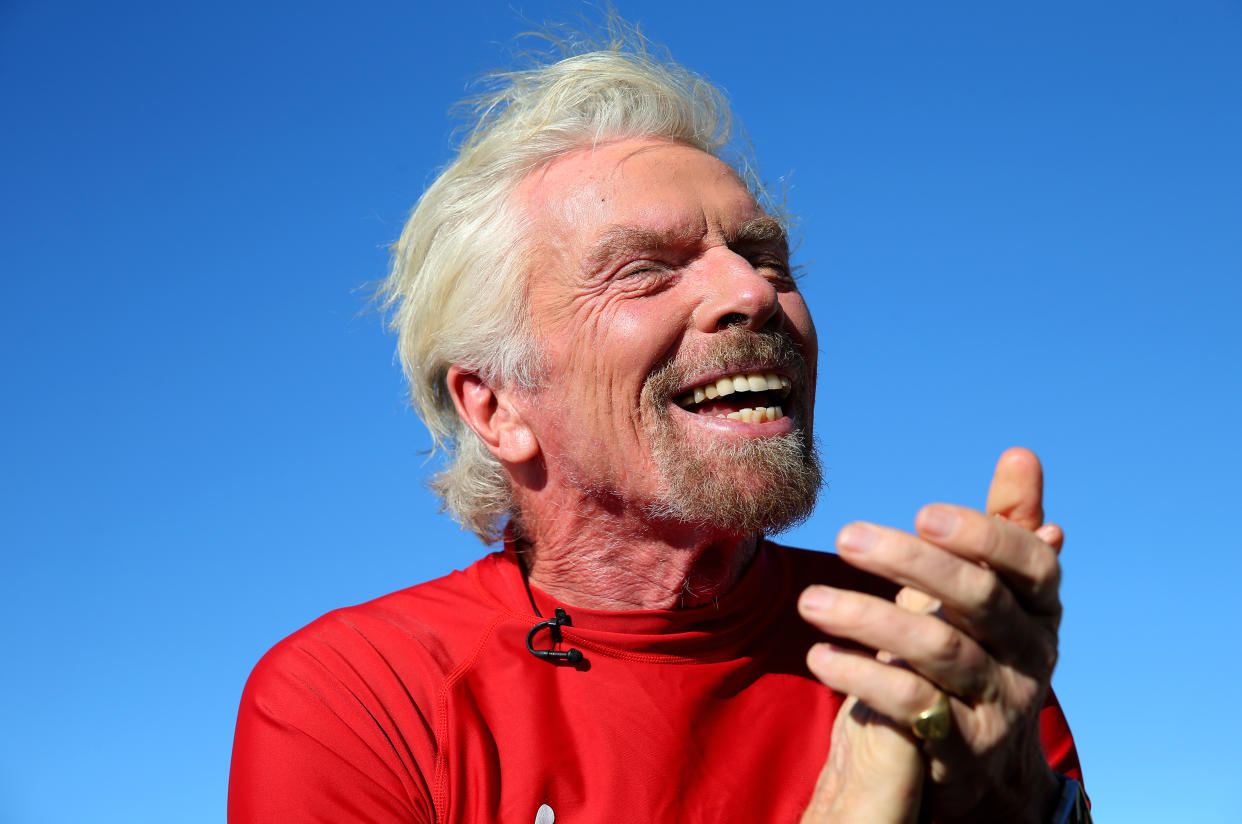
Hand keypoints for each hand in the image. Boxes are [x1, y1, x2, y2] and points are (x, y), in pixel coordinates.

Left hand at [800, 448, 1064, 823]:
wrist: (981, 766)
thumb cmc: (978, 652)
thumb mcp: (994, 593)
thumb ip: (1003, 527)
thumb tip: (1021, 453)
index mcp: (1040, 610)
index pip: (1031, 564)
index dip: (983, 535)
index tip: (922, 512)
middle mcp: (1031, 656)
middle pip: (979, 598)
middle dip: (912, 562)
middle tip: (845, 535)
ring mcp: (1001, 705)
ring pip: (940, 650)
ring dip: (868, 618)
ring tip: (809, 599)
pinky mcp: (964, 750)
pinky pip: (913, 706)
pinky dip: (862, 677)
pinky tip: (819, 654)